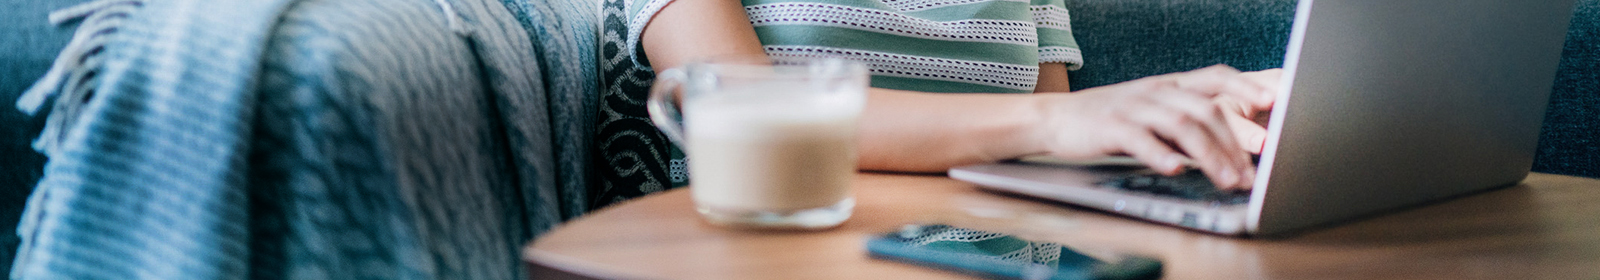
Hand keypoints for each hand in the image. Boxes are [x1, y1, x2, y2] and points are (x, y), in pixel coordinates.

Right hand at [1030, 65, 1271, 188]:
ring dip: (1209, 155)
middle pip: (1205, 109)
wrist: (1056, 118)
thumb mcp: (1152, 114)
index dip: (1245, 86)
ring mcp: (1133, 107)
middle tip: (1250, 173)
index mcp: (1169, 85)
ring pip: (1181, 124)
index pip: (1215, 77)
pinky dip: (1161, 154)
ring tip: (1226, 179)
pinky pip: (1141, 139)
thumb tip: (1230, 149)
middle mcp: (1155, 91)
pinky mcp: (1111, 126)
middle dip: (1234, 143)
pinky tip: (1176, 170)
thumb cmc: (1110, 120)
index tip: (1271, 103)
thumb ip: (1186, 125)